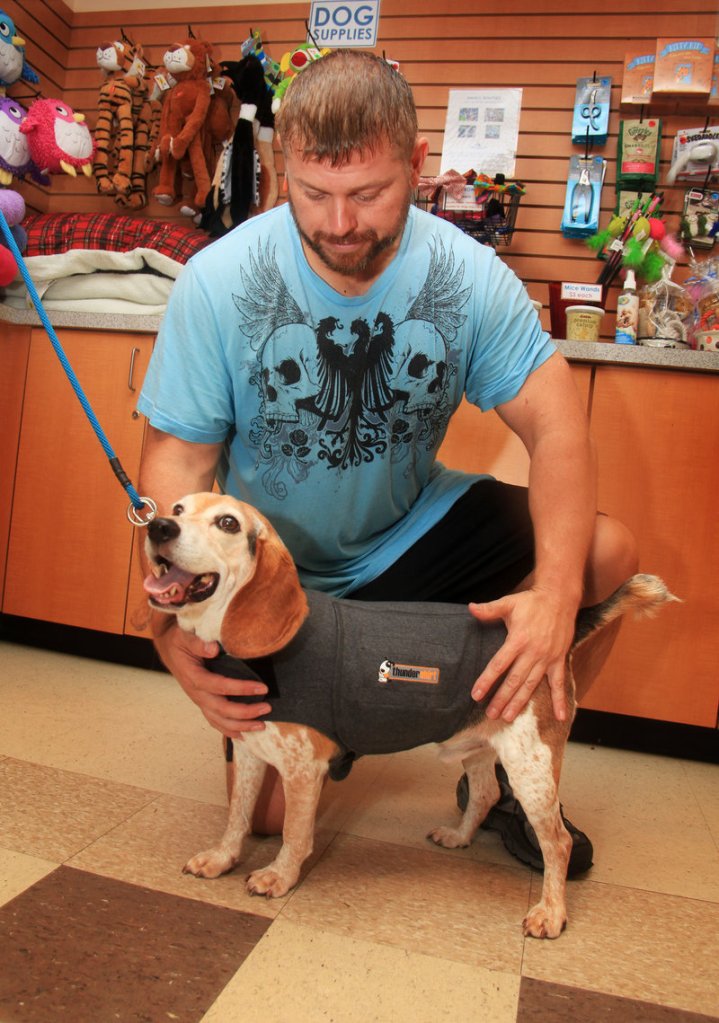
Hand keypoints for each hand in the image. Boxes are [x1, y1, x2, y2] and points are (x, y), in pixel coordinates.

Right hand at [154, 622, 270, 736]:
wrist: (169, 649)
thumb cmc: (179, 642)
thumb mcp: (185, 636)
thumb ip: (198, 643)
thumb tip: (213, 649)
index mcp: (193, 677)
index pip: (219, 686)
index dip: (240, 689)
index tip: (262, 687)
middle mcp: (196, 693)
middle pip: (221, 709)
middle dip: (245, 712)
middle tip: (267, 708)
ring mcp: (199, 701)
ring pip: (218, 720)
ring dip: (240, 725)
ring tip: (261, 726)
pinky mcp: (202, 703)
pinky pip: (214, 721)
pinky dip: (228, 730)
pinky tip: (243, 735)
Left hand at [469, 588, 576, 722]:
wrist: (560, 598)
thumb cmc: (531, 602)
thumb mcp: (509, 603)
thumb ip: (490, 609)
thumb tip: (470, 607)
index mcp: (517, 640)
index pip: (499, 665)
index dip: (486, 680)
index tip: (476, 695)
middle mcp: (532, 652)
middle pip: (514, 680)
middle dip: (501, 699)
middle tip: (490, 714)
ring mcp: (547, 658)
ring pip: (531, 685)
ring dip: (520, 702)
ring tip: (508, 716)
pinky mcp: (558, 660)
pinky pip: (559, 683)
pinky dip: (559, 700)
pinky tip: (559, 717)